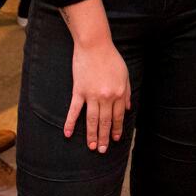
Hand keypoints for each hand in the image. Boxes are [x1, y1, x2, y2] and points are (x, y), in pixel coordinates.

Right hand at [65, 38, 130, 152]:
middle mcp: (105, 97)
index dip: (116, 129)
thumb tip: (128, 109)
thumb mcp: (124, 75)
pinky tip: (67, 134)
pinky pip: (74, 110)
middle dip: (104, 137)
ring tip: (91, 147)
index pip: (118, 116)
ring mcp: (91, 95)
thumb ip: (126, 93)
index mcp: (118, 93)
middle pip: (105, 122)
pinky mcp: (78, 91)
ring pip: (92, 120)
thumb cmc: (111, 58)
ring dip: (92, 135)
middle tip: (102, 150)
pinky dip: (70, 123)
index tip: (115, 139)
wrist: (94, 45)